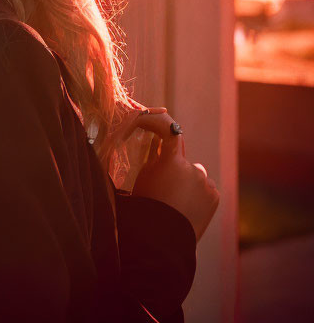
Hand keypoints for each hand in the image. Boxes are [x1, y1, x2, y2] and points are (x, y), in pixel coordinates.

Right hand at [122, 109, 219, 241]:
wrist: (163, 236)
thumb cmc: (148, 204)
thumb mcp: (144, 176)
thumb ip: (154, 157)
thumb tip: (158, 143)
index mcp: (172, 160)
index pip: (169, 130)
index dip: (160, 124)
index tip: (154, 125)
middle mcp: (192, 167)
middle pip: (183, 159)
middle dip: (175, 167)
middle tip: (164, 184)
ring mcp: (206, 182)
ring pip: (195, 175)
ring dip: (188, 181)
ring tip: (177, 200)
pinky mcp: (214, 196)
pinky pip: (205, 188)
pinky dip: (199, 194)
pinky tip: (188, 207)